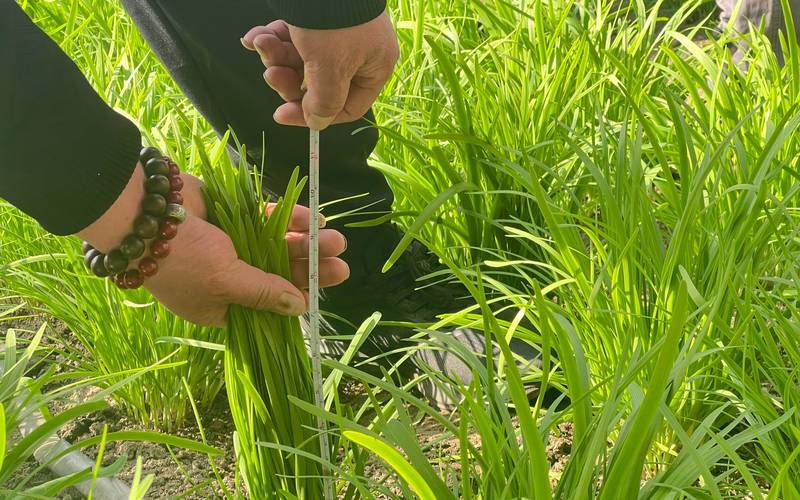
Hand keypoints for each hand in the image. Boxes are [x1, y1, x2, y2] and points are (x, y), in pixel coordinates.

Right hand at [78, 165, 348, 326]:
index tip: (322, 291)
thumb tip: (299, 307)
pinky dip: (290, 219)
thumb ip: (264, 292)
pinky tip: (314, 218)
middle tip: (343, 265)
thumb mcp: (225, 281)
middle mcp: (229, 278)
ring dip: (306, 243)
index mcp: (221, 306)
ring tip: (337, 240)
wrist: (142, 207)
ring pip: (278, 246)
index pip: (268, 308)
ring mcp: (233, 245)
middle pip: (279, 275)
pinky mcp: (236, 216)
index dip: (296, 298)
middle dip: (310, 269)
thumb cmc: (181, 256)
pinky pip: (269, 220)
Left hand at [241, 11, 399, 129]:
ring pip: (302, 60)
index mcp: (374, 67)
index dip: (312, 115)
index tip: (281, 113)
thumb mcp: (329, 68)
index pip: (346, 107)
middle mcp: (359, 53)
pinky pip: (295, 37)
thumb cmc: (333, 20)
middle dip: (288, 78)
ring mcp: (339, 34)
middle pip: (318, 84)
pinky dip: (274, 38)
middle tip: (270, 73)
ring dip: (276, 56)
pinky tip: (256, 36)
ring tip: (261, 43)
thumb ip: (324, 102)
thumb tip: (317, 124)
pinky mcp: (319, 18)